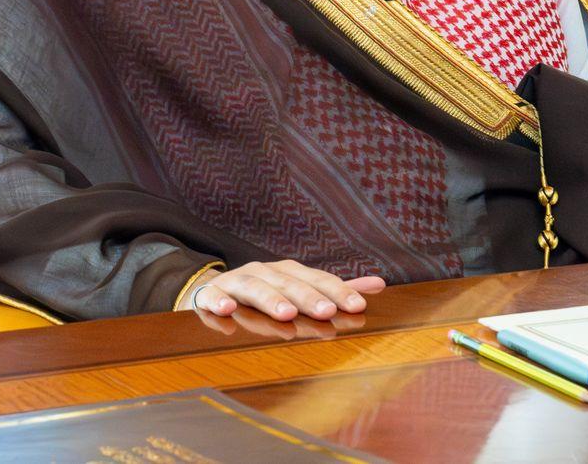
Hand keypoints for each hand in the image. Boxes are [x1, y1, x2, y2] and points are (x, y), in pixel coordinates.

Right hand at [186, 260, 386, 320]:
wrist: (212, 291)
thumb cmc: (265, 293)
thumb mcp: (301, 290)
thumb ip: (336, 290)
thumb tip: (379, 285)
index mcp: (288, 273)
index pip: (317, 280)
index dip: (337, 292)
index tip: (358, 307)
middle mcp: (265, 273)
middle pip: (288, 283)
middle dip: (307, 297)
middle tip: (326, 312)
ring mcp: (236, 282)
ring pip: (254, 288)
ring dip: (270, 299)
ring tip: (286, 314)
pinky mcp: (208, 295)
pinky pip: (212, 296)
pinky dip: (218, 301)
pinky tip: (226, 311)